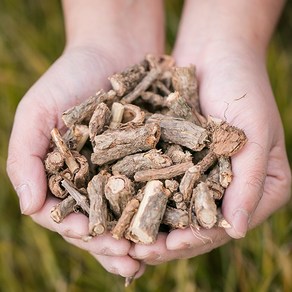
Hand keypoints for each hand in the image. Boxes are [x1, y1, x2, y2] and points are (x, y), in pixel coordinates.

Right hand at [7, 0, 164, 278]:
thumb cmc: (69, 78)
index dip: (81, 235)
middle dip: (113, 245)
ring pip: (127, 214)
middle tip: (131, 261)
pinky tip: (172, 224)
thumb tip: (28, 208)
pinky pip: (153, 188)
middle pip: (99, 222)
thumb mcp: (37, 113)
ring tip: (152, 255)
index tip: (99, 244)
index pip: (66, 217)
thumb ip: (24, 159)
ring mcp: (120, 171)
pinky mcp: (147, 159)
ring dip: (138, 237)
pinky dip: (161, 208)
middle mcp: (91, 180)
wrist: (113, 50)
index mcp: (62, 176)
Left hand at [129, 42, 290, 265]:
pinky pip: (161, 183)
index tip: (168, 248)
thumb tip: (236, 233)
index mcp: (260, 187)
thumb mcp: (255, 134)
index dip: (196, 240)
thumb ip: (250, 183)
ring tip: (123, 237)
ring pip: (176, 209)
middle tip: (136, 253)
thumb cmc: (243, 88)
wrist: (216, 53)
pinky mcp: (180, 159)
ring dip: (150, 224)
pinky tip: (123, 206)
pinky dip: (144, 196)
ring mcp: (204, 174)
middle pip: (197, 224)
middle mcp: (231, 187)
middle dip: (167, 239)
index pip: (225, 224)